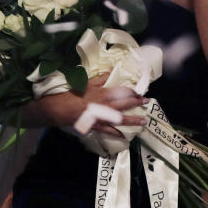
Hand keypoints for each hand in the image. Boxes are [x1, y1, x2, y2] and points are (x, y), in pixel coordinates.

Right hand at [31, 73, 145, 136]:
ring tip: (143, 122)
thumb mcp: (87, 82)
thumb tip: (112, 72)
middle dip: (137, 103)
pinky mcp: (96, 126)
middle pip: (125, 104)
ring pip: (121, 119)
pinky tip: (123, 135)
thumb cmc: (73, 93)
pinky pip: (109, 130)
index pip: (122, 92)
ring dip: (133, 120)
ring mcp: (101, 117)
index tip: (141, 92)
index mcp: (103, 93)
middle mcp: (105, 106)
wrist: (60, 109)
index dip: (133, 92)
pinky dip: (116, 133)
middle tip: (148, 103)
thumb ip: (101, 78)